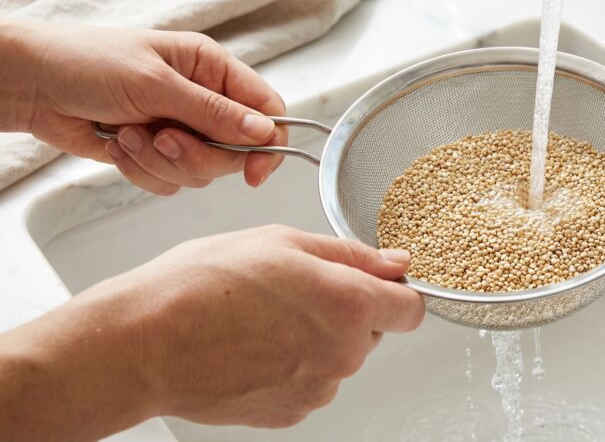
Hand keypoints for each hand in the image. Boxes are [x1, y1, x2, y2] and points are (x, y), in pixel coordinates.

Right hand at [0, 226, 423, 440]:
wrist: (142, 344)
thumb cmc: (201, 285)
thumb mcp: (281, 242)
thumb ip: (350, 255)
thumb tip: (395, 263)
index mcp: (350, 304)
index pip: (412, 307)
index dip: (394, 291)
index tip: (375, 282)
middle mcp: (343, 354)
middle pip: (371, 332)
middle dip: (346, 310)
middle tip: (293, 290)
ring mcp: (317, 389)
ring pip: (337, 358)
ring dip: (315, 338)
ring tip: (261, 318)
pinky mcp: (290, 413)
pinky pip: (308, 383)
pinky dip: (290, 366)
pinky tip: (251, 346)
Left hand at [3, 21, 286, 193]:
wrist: (31, 85)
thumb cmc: (86, 63)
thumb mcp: (155, 84)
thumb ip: (213, 112)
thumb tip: (263, 131)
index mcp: (212, 68)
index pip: (266, 110)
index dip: (267, 143)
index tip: (252, 172)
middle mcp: (203, 99)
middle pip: (235, 150)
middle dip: (196, 154)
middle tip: (163, 139)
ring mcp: (180, 128)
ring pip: (202, 171)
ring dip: (161, 161)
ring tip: (129, 134)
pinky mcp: (156, 153)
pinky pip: (171, 181)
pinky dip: (142, 170)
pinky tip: (117, 144)